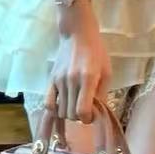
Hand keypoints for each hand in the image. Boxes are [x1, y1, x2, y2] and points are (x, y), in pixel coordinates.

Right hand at [44, 0, 111, 124]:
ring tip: (75, 105)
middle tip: (85, 109)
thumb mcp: (106, 71)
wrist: (77, 34)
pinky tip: (62, 105)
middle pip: (71, 114)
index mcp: (88, 78)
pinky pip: (48, 103)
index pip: (82, 110)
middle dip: (79, 117)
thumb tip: (97, 113)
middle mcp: (71, 81)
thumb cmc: (96, 52)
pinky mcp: (51, 79)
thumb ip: (102, 94)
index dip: (88, 119)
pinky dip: (55, 109)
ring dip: (69, 113)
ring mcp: (59, 80)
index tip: (91, 115)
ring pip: (61, 111)